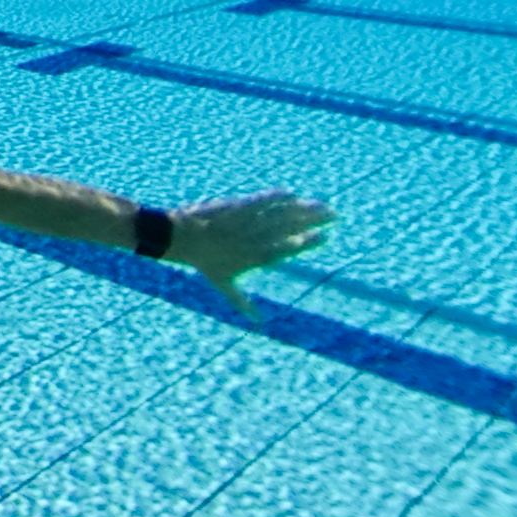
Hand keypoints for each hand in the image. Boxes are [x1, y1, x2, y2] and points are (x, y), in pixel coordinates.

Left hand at [167, 191, 333, 313]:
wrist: (182, 238)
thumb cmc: (204, 262)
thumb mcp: (224, 284)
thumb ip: (242, 301)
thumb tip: (258, 322)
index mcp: (255, 257)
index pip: (287, 249)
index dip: (306, 243)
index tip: (325, 237)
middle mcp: (254, 239)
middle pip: (290, 228)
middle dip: (313, 221)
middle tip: (334, 215)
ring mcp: (247, 222)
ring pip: (280, 214)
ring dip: (302, 208)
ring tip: (320, 205)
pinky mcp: (238, 206)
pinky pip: (261, 201)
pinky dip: (277, 197)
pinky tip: (292, 194)